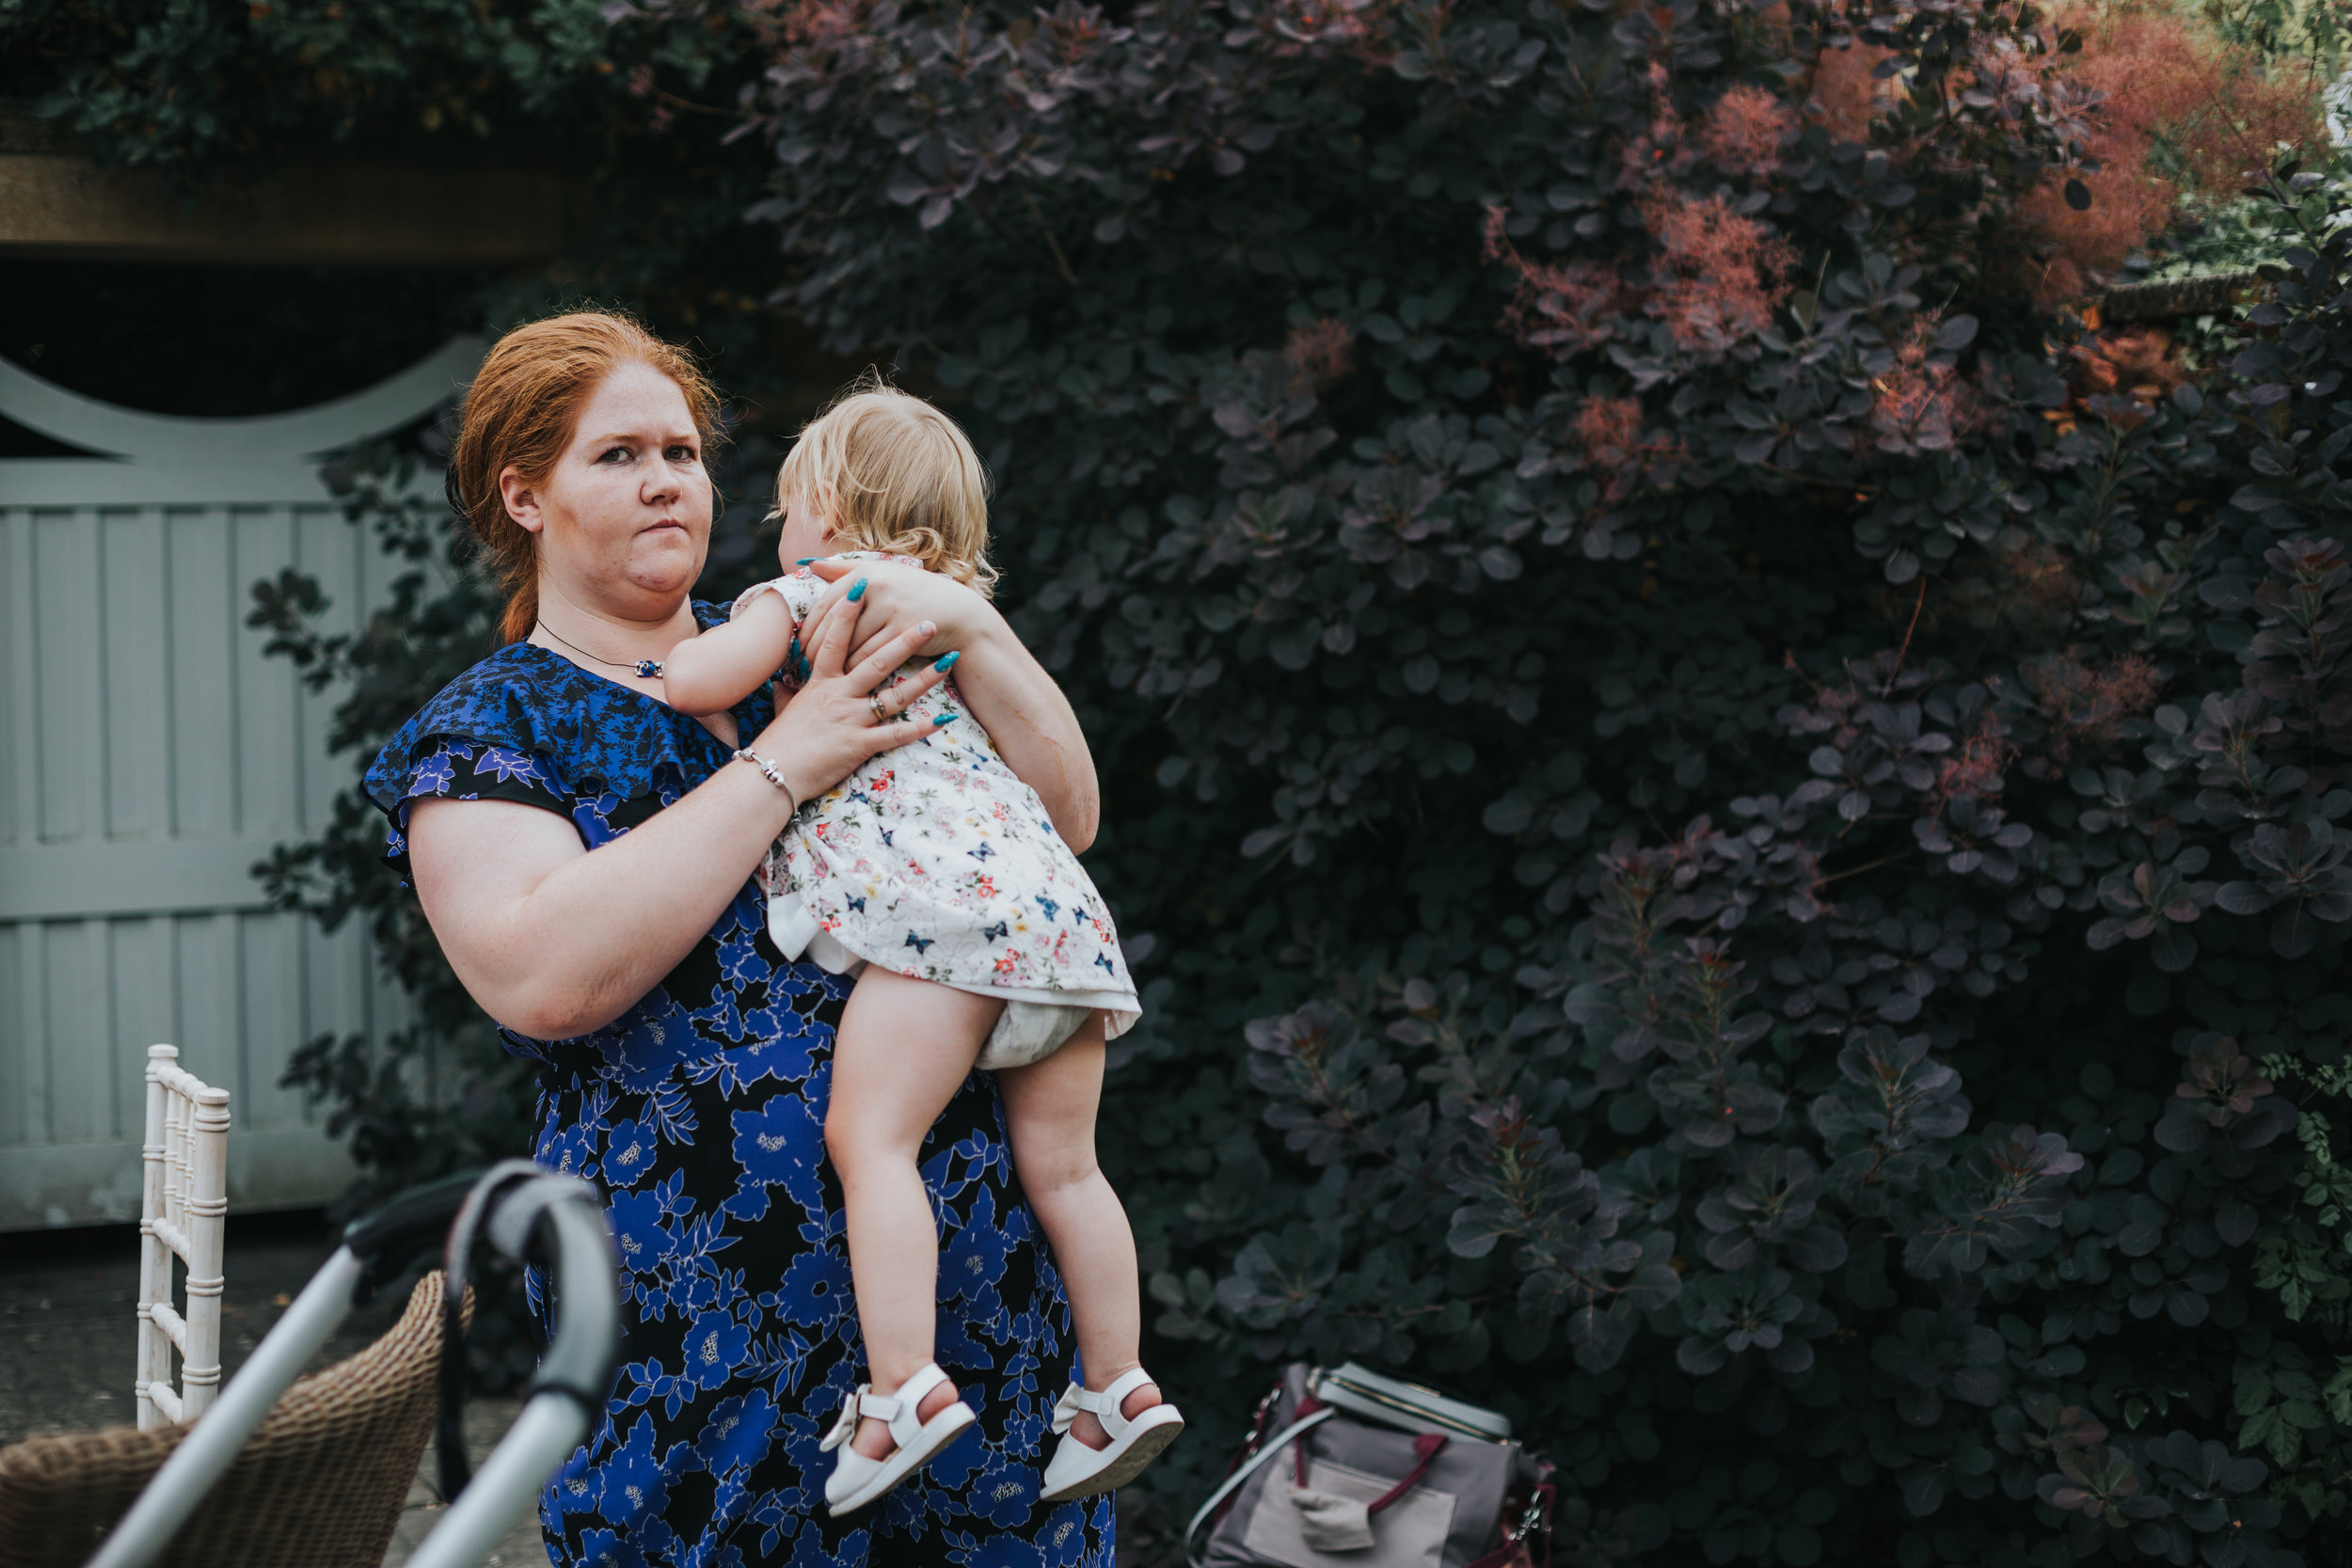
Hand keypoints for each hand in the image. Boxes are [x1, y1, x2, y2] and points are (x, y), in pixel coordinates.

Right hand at [751, 585, 957, 805]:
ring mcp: (851, 720)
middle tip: (929, 622)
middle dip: (905, 640)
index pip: (836, 639)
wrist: (770, 775)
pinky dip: (921, 728)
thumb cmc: (777, 744)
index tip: (863, 584)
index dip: (848, 611)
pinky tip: (945, 719)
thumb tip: (779, 682)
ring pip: (894, 694)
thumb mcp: (782, 710)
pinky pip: (896, 735)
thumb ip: (785, 693)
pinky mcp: (859, 745)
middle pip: (877, 661)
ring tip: (948, 661)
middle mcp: (839, 695)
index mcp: (820, 683)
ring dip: (924, 678)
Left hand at [796, 558, 990, 674]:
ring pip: (850, 643)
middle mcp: (875, 586)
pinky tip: (847, 681)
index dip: (808, 628)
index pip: (824, 604)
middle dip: (814, 649)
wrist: (960, 614)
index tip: (796, 646)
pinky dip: (855, 671)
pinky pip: (869, 656)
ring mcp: (890, 608)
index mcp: (865, 572)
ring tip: (819, 677)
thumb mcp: (882, 574)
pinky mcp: (903, 631)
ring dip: (833, 663)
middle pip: (833, 625)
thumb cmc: (915, 595)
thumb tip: (807, 563)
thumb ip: (844, 570)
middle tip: (801, 667)